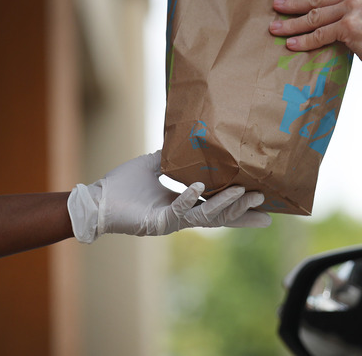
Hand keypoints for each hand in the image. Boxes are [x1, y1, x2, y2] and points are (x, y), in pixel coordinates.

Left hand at [67, 151, 270, 242]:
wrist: (97, 200)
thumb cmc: (122, 186)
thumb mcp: (153, 165)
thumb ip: (172, 156)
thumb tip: (189, 138)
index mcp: (184, 205)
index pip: (218, 208)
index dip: (241, 209)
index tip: (264, 205)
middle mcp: (182, 216)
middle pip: (220, 216)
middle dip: (242, 210)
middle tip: (264, 200)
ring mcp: (172, 222)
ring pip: (206, 216)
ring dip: (226, 204)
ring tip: (243, 191)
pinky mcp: (158, 223)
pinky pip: (179, 210)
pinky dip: (190, 198)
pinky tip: (200, 187)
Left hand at [269, 0, 361, 76]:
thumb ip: (357, 2)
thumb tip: (332, 10)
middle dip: (292, 3)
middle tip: (276, 7)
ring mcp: (354, 6)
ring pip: (314, 15)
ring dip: (292, 23)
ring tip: (276, 28)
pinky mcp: (350, 26)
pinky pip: (320, 34)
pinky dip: (303, 40)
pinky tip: (291, 44)